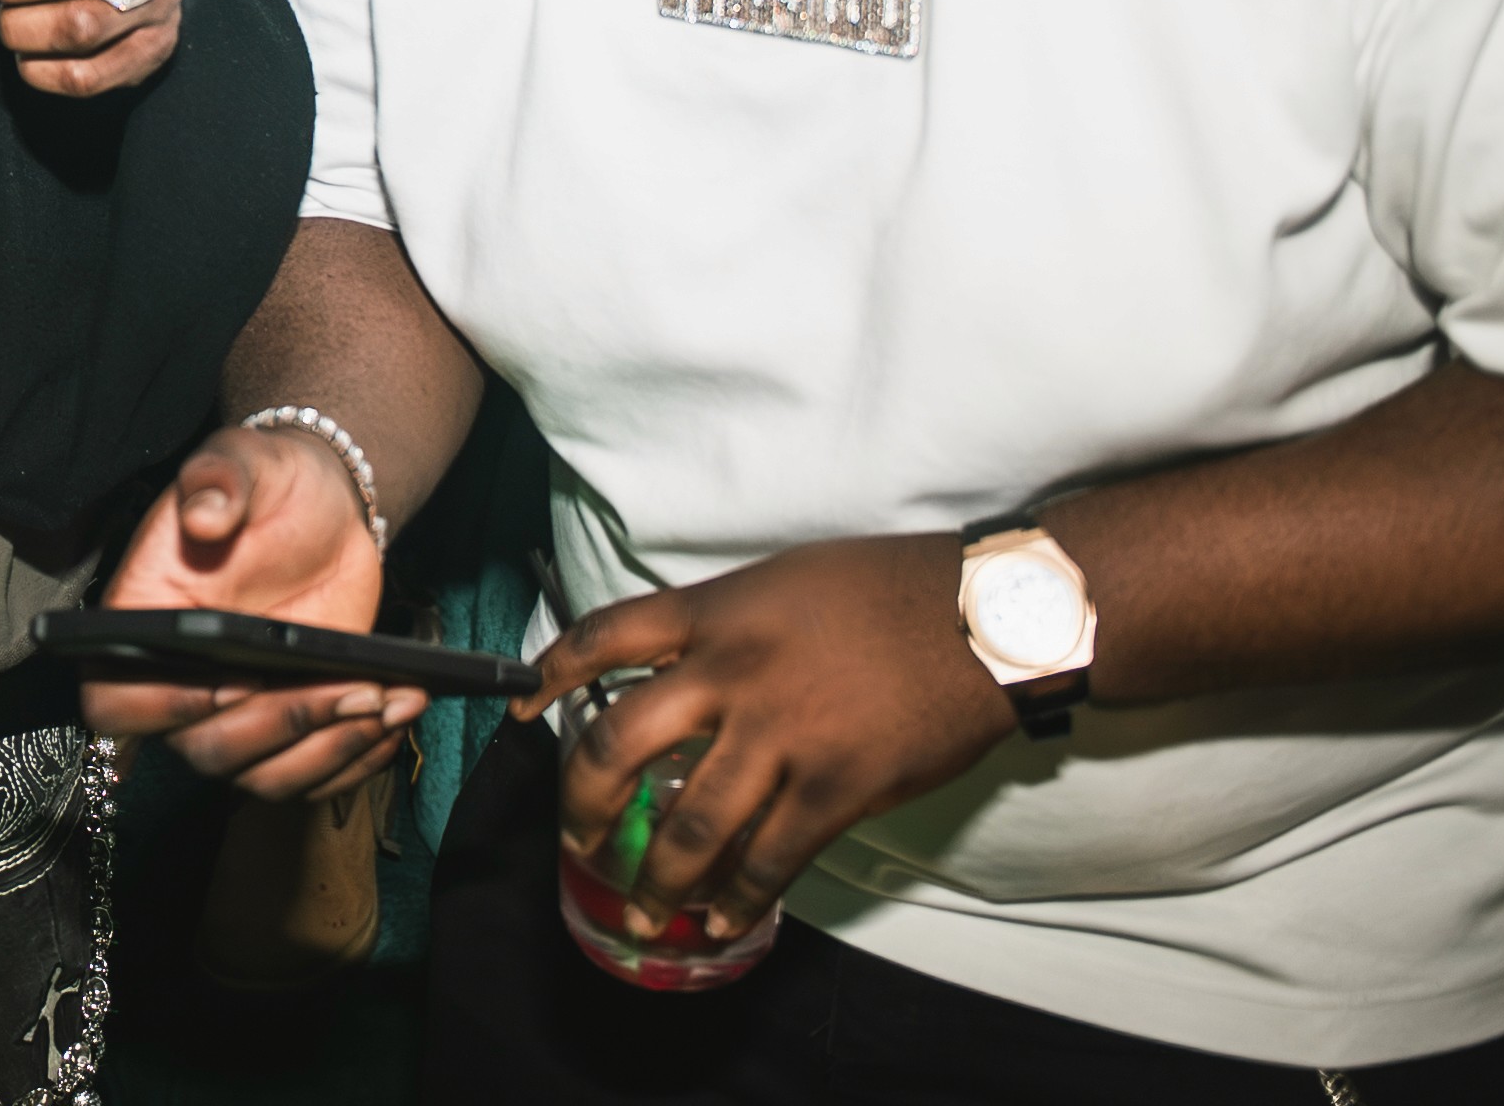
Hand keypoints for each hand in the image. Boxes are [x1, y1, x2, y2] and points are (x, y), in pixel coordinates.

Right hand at [84, 424, 418, 800]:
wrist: (322, 506)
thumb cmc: (266, 483)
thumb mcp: (242, 461)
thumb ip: (218, 480)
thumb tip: (205, 515)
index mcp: (146, 623)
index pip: (115, 699)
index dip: (161, 709)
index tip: (231, 682)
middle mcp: (182, 682)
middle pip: (205, 750)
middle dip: (280, 728)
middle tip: (346, 688)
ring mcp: (239, 711)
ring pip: (264, 775)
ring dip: (329, 750)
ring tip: (383, 700)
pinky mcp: (291, 725)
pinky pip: (312, 776)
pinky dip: (356, 759)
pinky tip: (395, 715)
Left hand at [524, 534, 1015, 944]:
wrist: (981, 618)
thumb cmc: (885, 589)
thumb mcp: (782, 580)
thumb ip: (721, 623)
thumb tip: (675, 668)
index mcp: (714, 614)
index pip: (604, 638)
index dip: (550, 673)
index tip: (522, 708)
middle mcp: (731, 676)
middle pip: (618, 744)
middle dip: (583, 803)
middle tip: (577, 840)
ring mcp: (781, 737)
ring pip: (689, 825)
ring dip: (656, 880)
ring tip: (639, 912)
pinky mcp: (835, 789)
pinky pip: (770, 860)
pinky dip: (739, 899)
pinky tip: (721, 922)